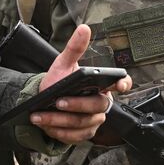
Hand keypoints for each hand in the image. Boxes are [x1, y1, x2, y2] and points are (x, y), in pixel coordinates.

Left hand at [31, 24, 130, 143]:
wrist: (44, 102)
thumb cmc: (58, 82)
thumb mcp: (63, 64)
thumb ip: (74, 48)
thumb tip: (84, 28)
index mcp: (101, 86)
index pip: (120, 83)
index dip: (123, 84)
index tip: (119, 84)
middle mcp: (101, 104)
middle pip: (97, 106)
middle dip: (76, 105)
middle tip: (58, 101)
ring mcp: (93, 121)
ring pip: (82, 123)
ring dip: (59, 120)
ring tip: (40, 115)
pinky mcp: (83, 134)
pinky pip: (74, 136)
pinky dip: (58, 131)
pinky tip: (44, 125)